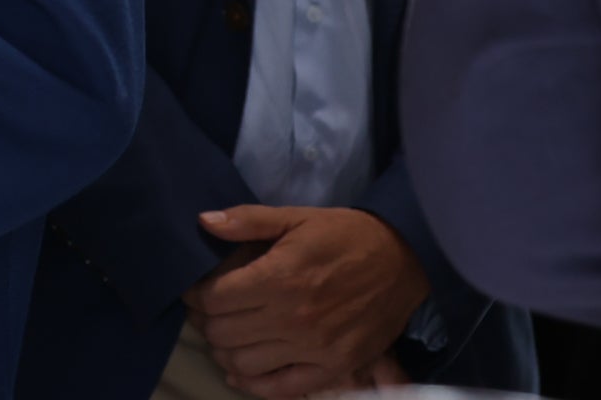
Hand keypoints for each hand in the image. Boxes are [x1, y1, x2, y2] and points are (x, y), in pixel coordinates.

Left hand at [186, 205, 428, 398]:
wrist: (404, 260)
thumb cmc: (344, 235)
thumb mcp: (296, 217)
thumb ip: (248, 221)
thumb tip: (203, 221)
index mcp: (280, 278)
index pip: (214, 299)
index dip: (197, 296)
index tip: (196, 291)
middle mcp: (293, 318)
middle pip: (224, 333)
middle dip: (206, 323)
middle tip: (208, 314)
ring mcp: (314, 347)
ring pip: (244, 364)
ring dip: (225, 352)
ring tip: (225, 338)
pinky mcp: (334, 368)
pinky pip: (282, 388)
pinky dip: (254, 386)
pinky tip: (241, 374)